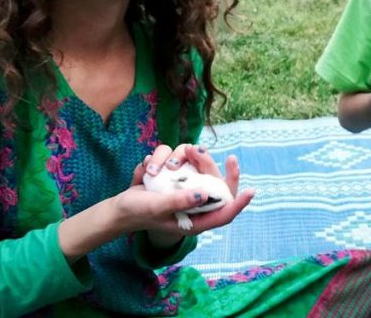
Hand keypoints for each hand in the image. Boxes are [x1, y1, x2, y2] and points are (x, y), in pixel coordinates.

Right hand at [117, 144, 253, 239]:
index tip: (251, 190)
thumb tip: (205, 194)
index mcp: (196, 219)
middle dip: (208, 164)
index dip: (239, 203)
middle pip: (216, 181)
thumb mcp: (157, 207)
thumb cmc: (139, 212)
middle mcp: (196, 202)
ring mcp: (187, 187)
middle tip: (197, 150)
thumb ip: (179, 202)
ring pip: (198, 166)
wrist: (119, 207)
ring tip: (159, 167)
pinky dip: (164, 159)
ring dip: (180, 159)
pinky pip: (179, 160)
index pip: (225, 212)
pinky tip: (148, 170)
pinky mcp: (177, 175)